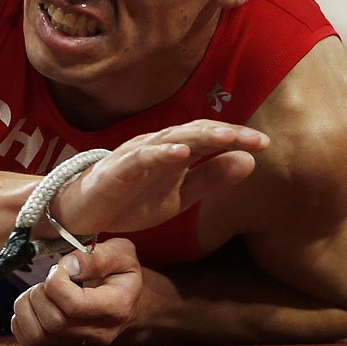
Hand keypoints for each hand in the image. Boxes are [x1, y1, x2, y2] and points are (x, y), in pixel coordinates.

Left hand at [11, 238, 140, 345]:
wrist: (127, 303)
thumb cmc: (121, 276)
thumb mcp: (122, 254)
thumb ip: (97, 256)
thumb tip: (69, 266)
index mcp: (116, 308)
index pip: (74, 304)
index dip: (57, 281)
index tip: (60, 268)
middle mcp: (98, 334)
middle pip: (54, 321)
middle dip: (42, 292)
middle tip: (52, 279)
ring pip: (37, 335)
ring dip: (30, 306)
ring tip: (43, 292)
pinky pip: (28, 340)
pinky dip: (23, 318)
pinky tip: (38, 304)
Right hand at [54, 120, 266, 235]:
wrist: (82, 213)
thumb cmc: (129, 200)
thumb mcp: (180, 196)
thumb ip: (211, 179)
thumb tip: (250, 161)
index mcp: (172, 152)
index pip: (207, 137)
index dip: (234, 137)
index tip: (264, 143)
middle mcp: (156, 146)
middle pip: (194, 132)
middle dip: (225, 133)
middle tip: (255, 139)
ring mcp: (135, 155)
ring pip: (171, 138)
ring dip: (199, 137)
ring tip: (226, 137)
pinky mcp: (117, 169)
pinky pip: (141, 157)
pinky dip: (162, 152)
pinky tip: (182, 152)